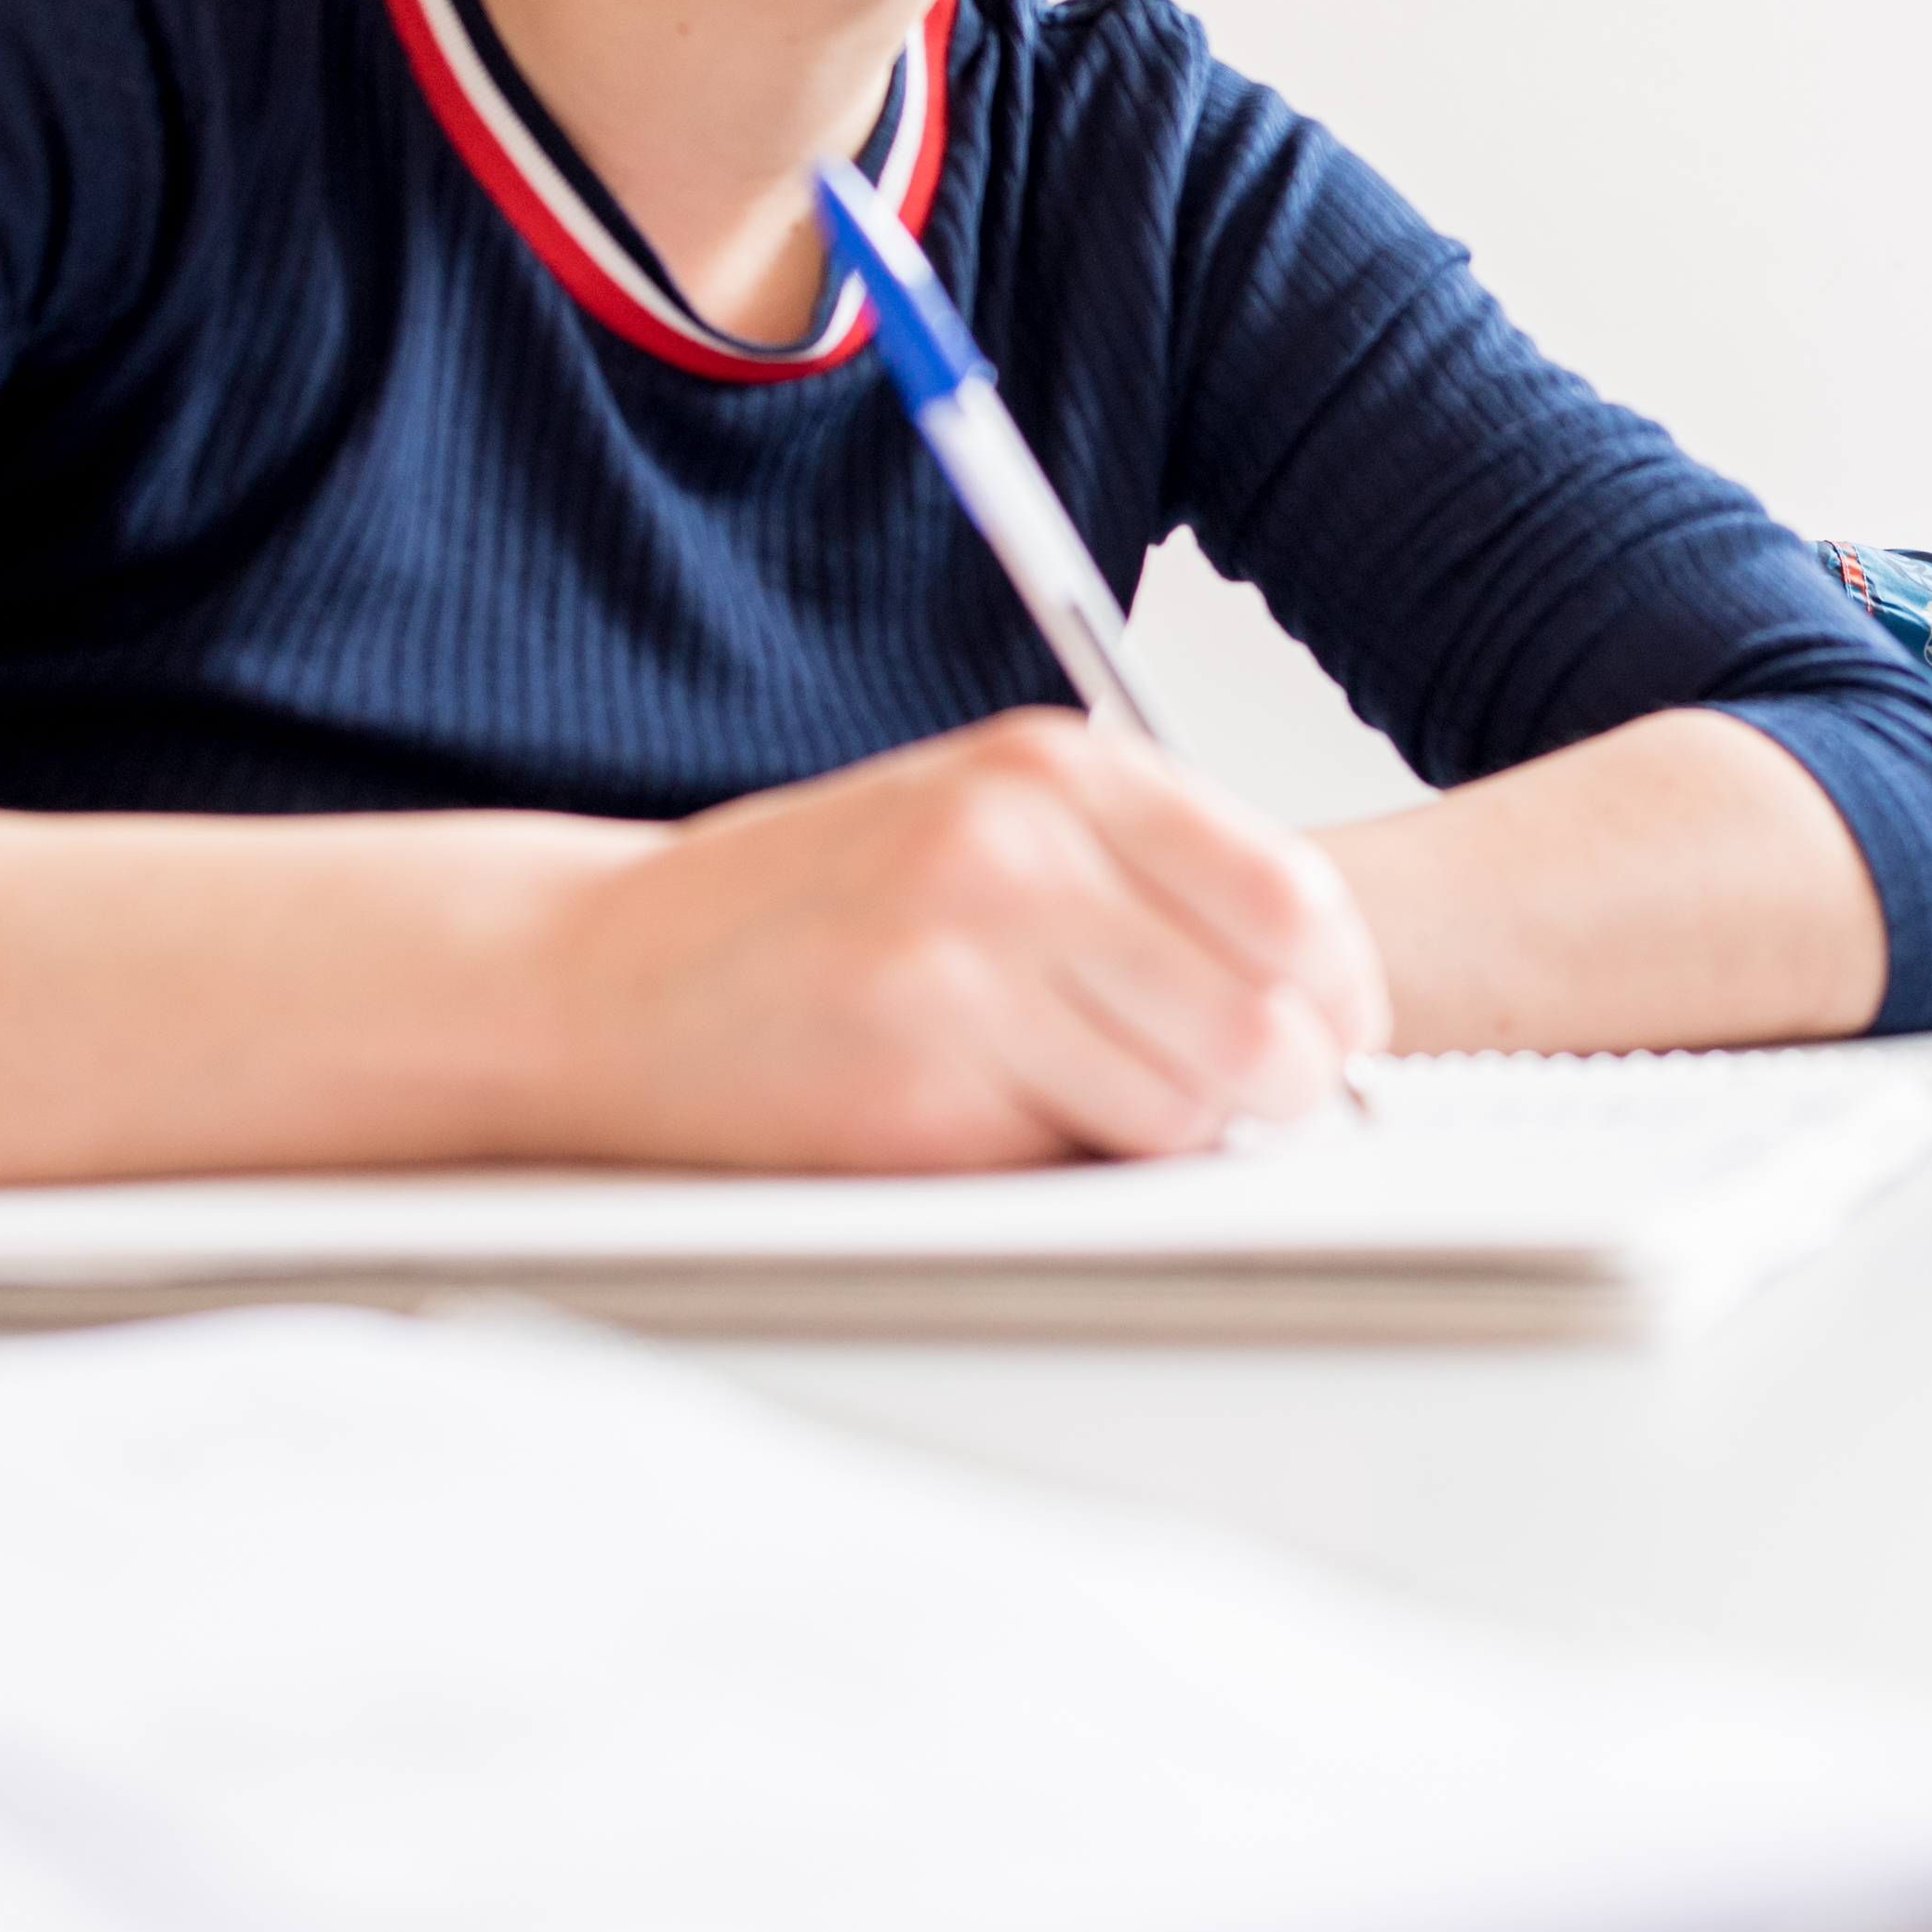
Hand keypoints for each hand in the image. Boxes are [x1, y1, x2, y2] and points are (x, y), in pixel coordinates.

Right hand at [535, 712, 1388, 1168]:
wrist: (594, 977)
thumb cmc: (806, 914)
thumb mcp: (981, 824)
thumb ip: (1143, 874)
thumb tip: (1324, 988)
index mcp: (1051, 769)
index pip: (1293, 895)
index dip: (1337, 992)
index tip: (1326, 1035)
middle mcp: (1015, 848)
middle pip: (1268, 1013)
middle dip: (1272, 1084)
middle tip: (1228, 1101)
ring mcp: (963, 964)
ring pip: (1191, 1101)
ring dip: (1162, 1130)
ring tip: (1065, 1095)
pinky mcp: (915, 1080)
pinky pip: (1081, 1156)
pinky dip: (1066, 1162)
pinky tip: (986, 1117)